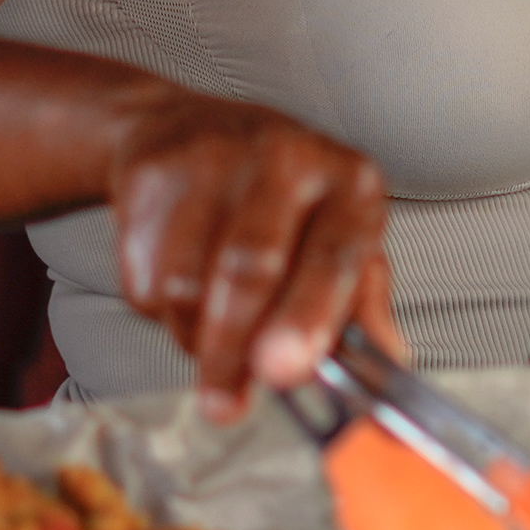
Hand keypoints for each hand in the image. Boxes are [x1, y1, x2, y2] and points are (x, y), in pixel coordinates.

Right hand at [107, 95, 400, 418]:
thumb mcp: (340, 239)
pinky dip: (158, 311)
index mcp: (349, 181)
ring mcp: (212, 159)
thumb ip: (361, 308)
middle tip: (227, 399)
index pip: (335, 255)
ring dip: (195, 337)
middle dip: (235, 346)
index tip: (286, 371)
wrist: (190, 129)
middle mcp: (286, 158)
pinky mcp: (152, 175)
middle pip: (250, 266)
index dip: (310, 318)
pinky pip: (144, 275)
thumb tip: (386, 366)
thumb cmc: (283, 198)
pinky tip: (180, 289)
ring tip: (212, 337)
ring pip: (187, 283)